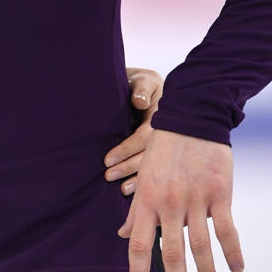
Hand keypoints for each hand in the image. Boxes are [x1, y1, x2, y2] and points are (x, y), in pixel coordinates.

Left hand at [103, 67, 163, 196]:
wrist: (146, 85)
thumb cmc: (142, 83)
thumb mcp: (143, 80)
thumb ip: (141, 89)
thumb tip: (139, 102)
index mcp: (161, 118)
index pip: (143, 137)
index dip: (126, 149)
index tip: (107, 160)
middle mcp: (165, 134)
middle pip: (148, 155)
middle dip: (129, 167)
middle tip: (108, 176)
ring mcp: (165, 145)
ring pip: (153, 165)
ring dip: (137, 178)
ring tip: (121, 190)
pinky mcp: (161, 152)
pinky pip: (155, 168)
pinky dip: (144, 181)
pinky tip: (133, 191)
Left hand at [118, 129, 242, 271]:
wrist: (192, 117)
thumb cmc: (164, 148)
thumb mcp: (143, 176)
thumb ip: (136, 210)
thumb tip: (122, 236)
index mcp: (146, 200)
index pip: (137, 243)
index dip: (138, 271)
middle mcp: (168, 203)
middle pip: (170, 251)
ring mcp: (194, 199)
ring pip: (200, 245)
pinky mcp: (219, 193)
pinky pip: (226, 229)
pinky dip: (232, 251)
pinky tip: (236, 268)